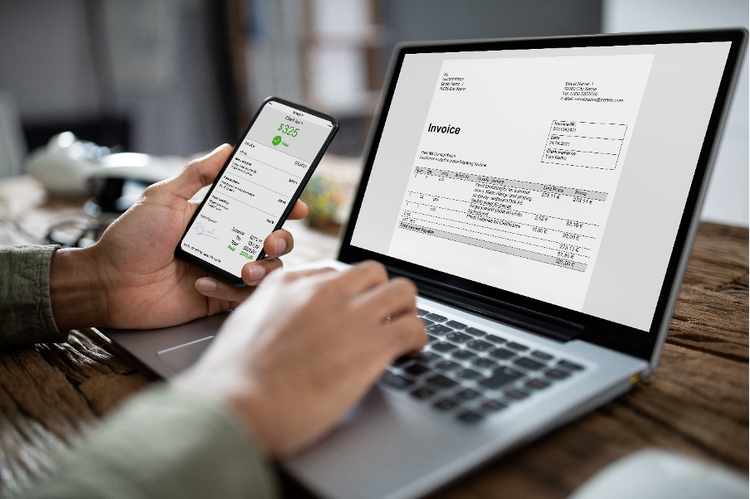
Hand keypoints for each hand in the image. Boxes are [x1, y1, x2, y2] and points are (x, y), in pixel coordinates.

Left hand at [50, 144, 307, 329]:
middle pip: (272, 240)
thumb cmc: (129, 240)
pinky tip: (202, 283)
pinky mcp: (217, 297)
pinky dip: (230, 290)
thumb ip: (196, 174)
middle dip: (282, 239)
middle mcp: (223, 243)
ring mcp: (222, 270)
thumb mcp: (162, 198)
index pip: (259, 209)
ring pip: (266, 270)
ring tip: (243, 269)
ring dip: (262, 268)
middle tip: (270, 239)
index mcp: (215, 218)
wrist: (108, 284)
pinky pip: (244, 296)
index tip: (296, 205)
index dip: (283, 207)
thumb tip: (225, 149)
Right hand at [173, 261, 426, 456]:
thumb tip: (284, 318)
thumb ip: (269, 312)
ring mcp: (351, 315)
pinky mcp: (372, 345)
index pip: (336, 274)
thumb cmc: (234, 379)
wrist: (239, 406)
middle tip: (382, 318)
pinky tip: (408, 352)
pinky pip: (415, 328)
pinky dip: (418, 339)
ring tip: (401, 332)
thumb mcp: (243, 325)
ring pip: (404, 291)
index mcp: (290, 285)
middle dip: (382, 294)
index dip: (350, 295)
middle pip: (375, 273)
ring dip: (406, 311)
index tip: (352, 310)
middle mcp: (324, 292)